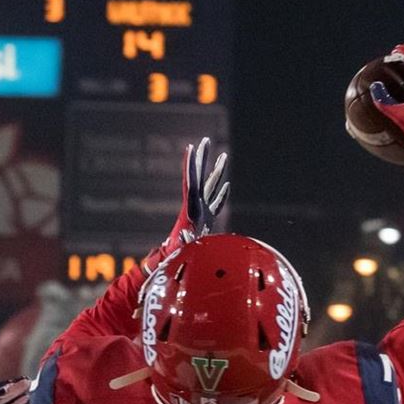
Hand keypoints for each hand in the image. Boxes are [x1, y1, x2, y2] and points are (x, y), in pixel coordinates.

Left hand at [143, 137, 228, 270]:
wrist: (176, 263)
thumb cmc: (178, 256)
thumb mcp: (181, 247)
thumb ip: (183, 242)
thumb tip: (184, 238)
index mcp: (190, 209)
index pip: (190, 182)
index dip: (190, 165)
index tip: (190, 148)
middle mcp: (195, 206)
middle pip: (200, 177)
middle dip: (203, 159)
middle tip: (205, 140)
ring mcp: (201, 212)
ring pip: (211, 187)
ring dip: (217, 172)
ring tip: (223, 155)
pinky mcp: (207, 221)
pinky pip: (217, 204)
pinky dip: (222, 195)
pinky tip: (227, 186)